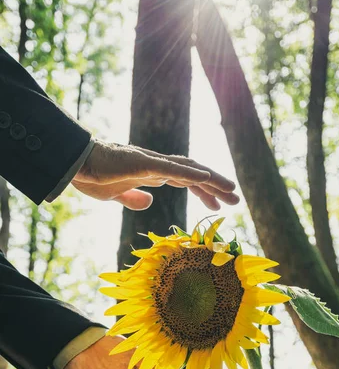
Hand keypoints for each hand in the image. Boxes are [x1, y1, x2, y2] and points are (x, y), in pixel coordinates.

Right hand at [72, 140, 239, 209]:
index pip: (185, 181)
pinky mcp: (143, 163)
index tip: (218, 206)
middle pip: (194, 174)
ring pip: (189, 170)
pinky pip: (171, 168)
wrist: (74, 164)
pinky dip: (191, 173)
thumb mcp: (116, 195)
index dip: (203, 191)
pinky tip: (208, 177)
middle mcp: (157, 165)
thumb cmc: (92, 175)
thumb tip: (150, 202)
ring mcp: (151, 162)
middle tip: (235, 200)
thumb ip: (133, 197)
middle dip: (216, 187)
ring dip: (213, 179)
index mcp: (152, 173)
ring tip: (232, 190)